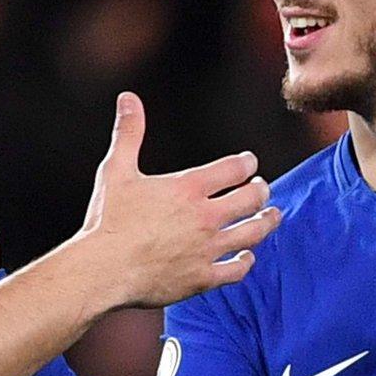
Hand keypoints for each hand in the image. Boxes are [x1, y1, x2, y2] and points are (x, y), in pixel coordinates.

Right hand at [76, 92, 279, 307]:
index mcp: (189, 188)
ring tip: (271, 216)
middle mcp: (205, 217)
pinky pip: (236, 270)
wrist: (103, 270)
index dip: (247, 163)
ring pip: (252, 233)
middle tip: (262, 188)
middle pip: (252, 199)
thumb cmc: (107, 220)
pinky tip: (246, 257)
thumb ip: (128, 133)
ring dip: (266, 222)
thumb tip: (128, 98)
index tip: (249, 163)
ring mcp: (207, 249)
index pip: (235, 168)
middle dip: (261, 190)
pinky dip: (245, 261)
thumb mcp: (116, 170)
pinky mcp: (202, 277)